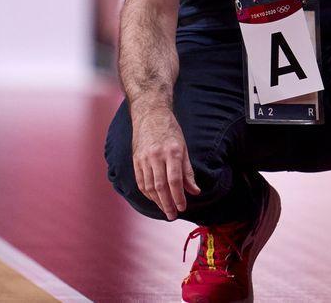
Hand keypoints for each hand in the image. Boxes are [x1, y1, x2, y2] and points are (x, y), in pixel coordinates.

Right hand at [131, 105, 200, 220]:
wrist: (150, 115)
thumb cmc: (171, 131)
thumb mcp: (184, 148)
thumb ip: (188, 171)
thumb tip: (195, 191)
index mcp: (172, 152)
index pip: (175, 180)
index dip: (179, 196)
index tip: (183, 207)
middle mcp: (156, 156)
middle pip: (161, 187)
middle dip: (167, 204)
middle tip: (173, 216)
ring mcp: (144, 159)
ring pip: (149, 186)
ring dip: (157, 201)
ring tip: (166, 210)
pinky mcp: (136, 160)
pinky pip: (141, 181)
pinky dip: (148, 193)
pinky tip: (155, 199)